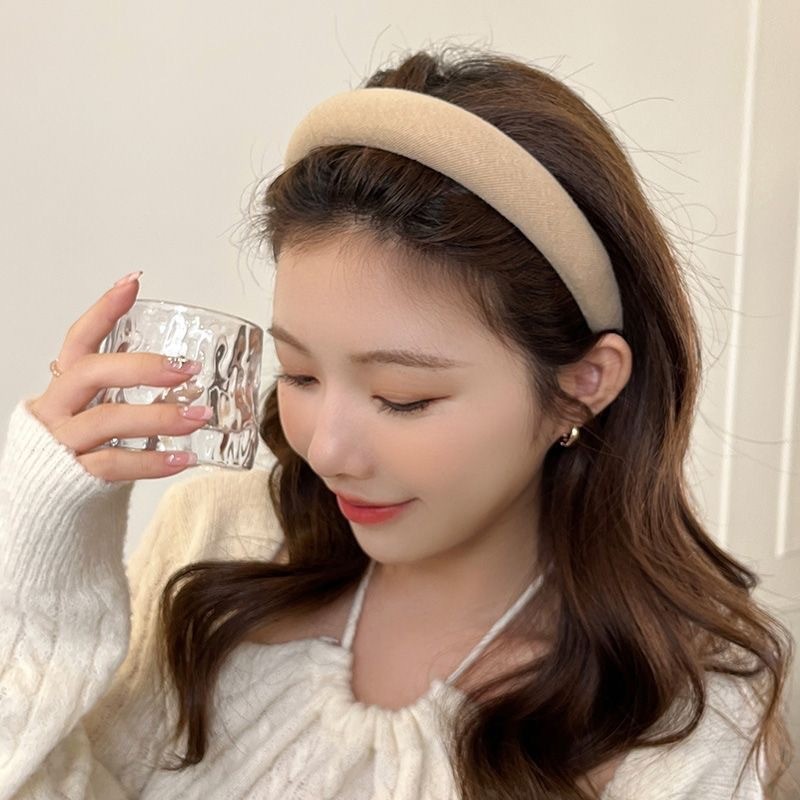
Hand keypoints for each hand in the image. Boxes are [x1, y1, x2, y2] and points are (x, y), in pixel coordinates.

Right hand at [27, 274, 209, 481]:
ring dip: (159, 416)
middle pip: (91, 372)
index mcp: (63, 386)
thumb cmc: (84, 451)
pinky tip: (185, 459)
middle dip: (142, 366)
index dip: (103, 309)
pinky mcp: (71, 477)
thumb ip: (127, 393)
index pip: (79, 339)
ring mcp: (60, 442)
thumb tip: (187, 375)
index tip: (133, 282)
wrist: (45, 505)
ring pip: (106, 419)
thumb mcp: (99, 411)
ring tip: (199, 415)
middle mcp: (55, 408)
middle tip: (189, 369)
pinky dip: (153, 462)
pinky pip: (113, 465)